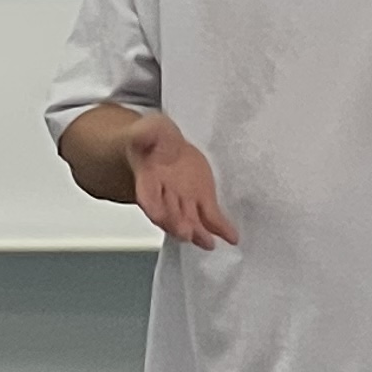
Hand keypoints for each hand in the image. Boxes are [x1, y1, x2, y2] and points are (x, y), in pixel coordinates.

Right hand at [125, 110, 239, 250]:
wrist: (169, 147)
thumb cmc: (155, 141)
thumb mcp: (150, 130)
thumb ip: (145, 134)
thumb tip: (140, 134)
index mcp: (148, 179)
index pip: (147, 196)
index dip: (152, 207)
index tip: (157, 216)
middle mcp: (165, 197)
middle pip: (170, 215)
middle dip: (177, 224)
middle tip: (186, 233)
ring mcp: (185, 202)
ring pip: (190, 222)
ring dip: (199, 233)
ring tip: (208, 242)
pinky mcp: (203, 201)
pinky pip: (212, 218)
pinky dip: (222, 229)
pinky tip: (231, 237)